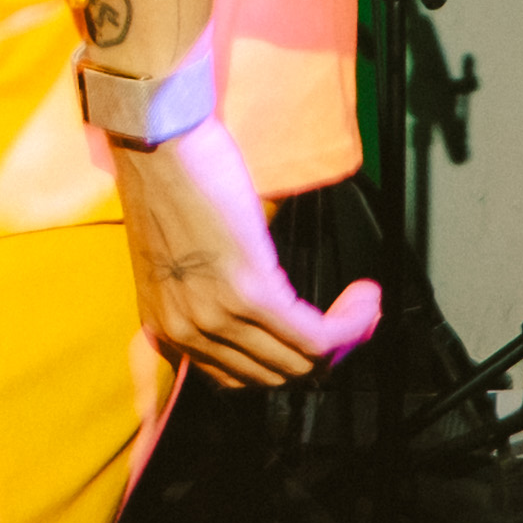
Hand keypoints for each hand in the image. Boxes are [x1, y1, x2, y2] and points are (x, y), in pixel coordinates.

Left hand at [112, 113, 383, 388]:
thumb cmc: (170, 185)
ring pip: (304, 360)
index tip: (320, 335)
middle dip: (327, 354)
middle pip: (278, 376)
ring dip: (348, 336)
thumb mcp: (175, 261)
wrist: (158, 143)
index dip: (289, 361)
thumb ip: (204, 298)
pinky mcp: (250, 292)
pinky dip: (352, 324)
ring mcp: (217, 317)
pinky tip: (365, 297)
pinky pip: (316, 335)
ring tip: (364, 305)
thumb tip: (262, 315)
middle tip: (353, 320)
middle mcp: (187, 335)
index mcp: (166, 330)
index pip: (241, 378)